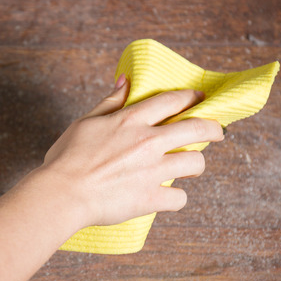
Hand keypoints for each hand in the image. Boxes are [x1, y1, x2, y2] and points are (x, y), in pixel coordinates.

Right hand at [40, 75, 224, 227]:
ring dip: (196, 164)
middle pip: (196, 128)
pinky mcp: (151, 198)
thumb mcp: (85, 123)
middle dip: (213, 128)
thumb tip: (125, 82)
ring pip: (195, 163)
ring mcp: (153, 171)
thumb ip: (109, 103)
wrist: (63, 194)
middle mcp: (148, 142)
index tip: (199, 98)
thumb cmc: (67, 160)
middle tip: (217, 132)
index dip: (191, 97)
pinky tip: (168, 197)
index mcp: (131, 120)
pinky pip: (179, 197)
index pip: (172, 101)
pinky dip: (175, 198)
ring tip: (191, 167)